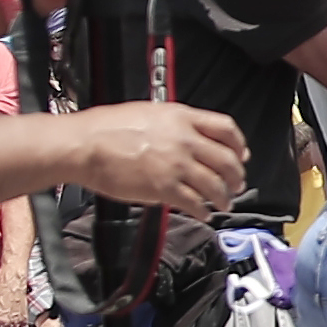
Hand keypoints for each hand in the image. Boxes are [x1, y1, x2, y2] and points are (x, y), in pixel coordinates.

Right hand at [73, 103, 245, 216]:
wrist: (85, 144)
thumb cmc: (106, 128)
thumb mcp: (148, 113)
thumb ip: (174, 124)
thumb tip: (189, 135)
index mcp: (181, 117)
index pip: (226, 128)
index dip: (239, 144)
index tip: (242, 155)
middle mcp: (184, 140)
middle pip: (228, 160)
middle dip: (236, 176)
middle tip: (236, 185)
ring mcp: (176, 165)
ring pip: (216, 185)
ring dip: (223, 198)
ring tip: (222, 203)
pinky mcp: (165, 188)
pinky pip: (195, 203)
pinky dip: (204, 211)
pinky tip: (203, 214)